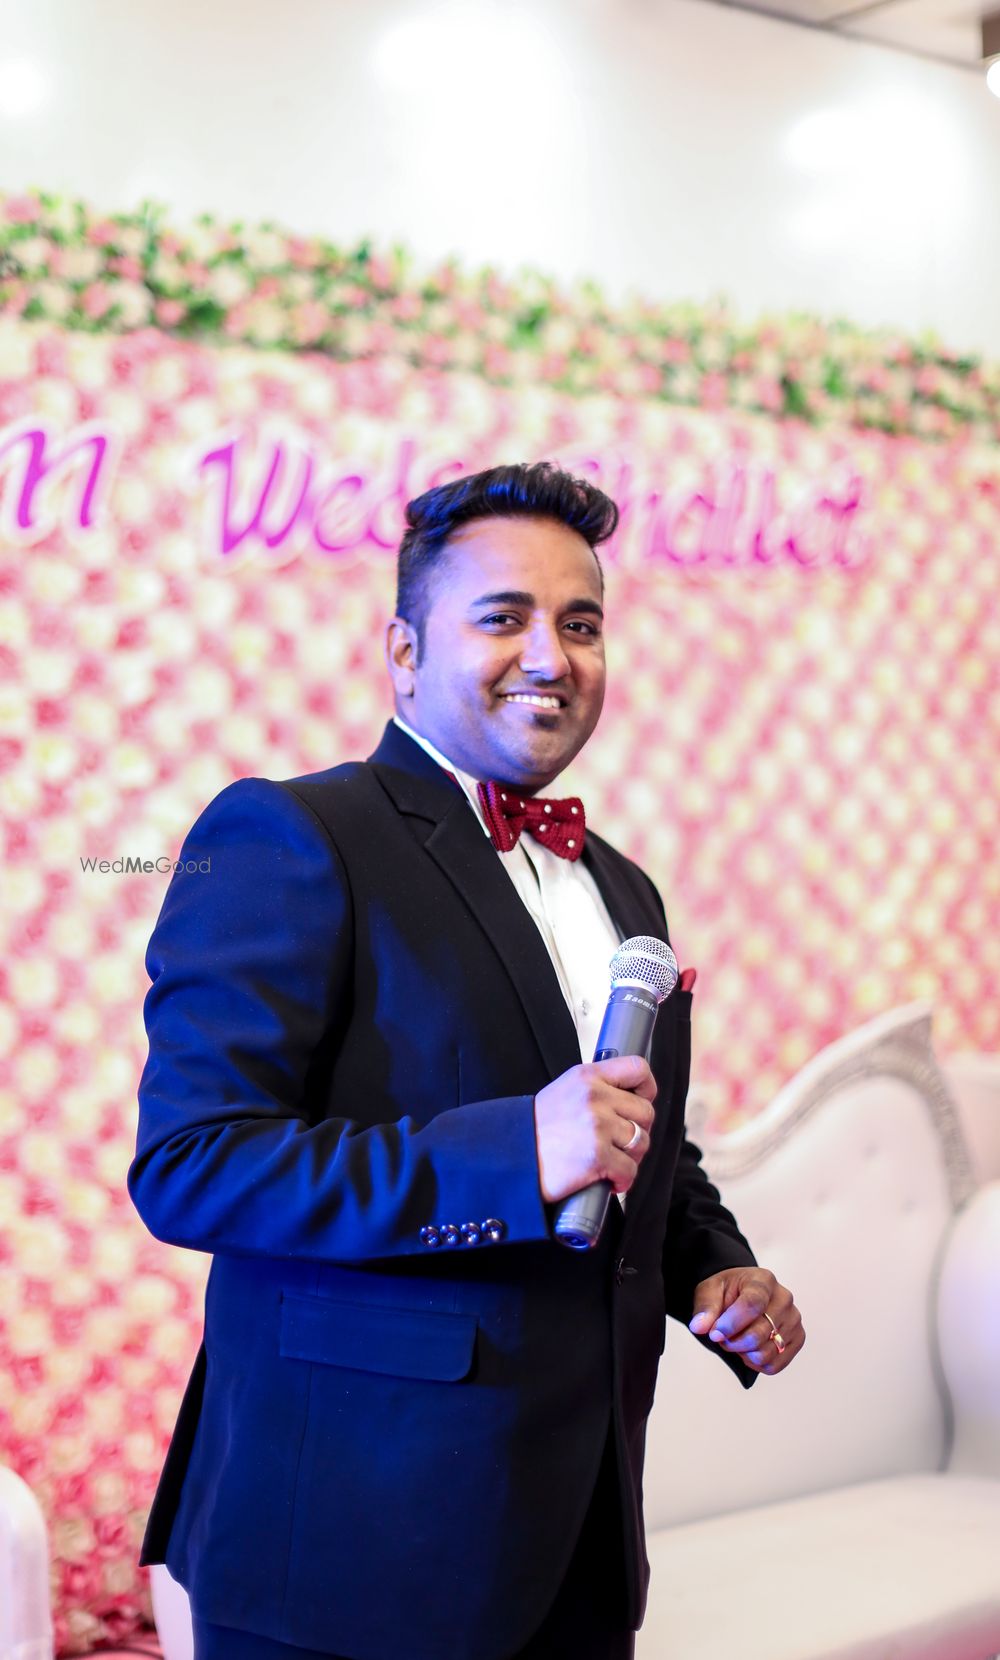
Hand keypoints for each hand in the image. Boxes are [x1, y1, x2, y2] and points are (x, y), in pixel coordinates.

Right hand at [533, 1055, 656, 1203]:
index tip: (641, 1101)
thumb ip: (597, 1088)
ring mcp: (597, 1126)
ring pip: (642, 1142)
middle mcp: (594, 1097)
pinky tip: (608, 1179)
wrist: (510, 1156)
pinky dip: (622, 1180)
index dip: (646, 1088)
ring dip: (630, 1157)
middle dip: (638, 1131)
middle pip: (645, 1112)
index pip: (637, 1068)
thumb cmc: (537, 1129)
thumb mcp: (565, 1091)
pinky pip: (630, 1169)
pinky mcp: (597, 1156)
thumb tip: (631, 1098)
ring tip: (612, 1161)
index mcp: (587, 1076)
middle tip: (620, 1143)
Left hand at [688, 1267, 804, 1375]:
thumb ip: (705, 1308)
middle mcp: (784, 1299)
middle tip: (722, 1336)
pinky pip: (773, 1366)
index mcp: (763, 1280)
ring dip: (742, 1353)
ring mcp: (794, 1320)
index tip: (714, 1333)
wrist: (743, 1295)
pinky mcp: (797, 1339)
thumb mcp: (709, 1291)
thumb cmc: (727, 1292)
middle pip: (759, 1334)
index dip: (731, 1324)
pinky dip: (754, 1363)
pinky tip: (748, 1349)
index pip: (753, 1304)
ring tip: (736, 1339)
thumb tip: (700, 1327)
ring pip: (765, 1354)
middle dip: (732, 1341)